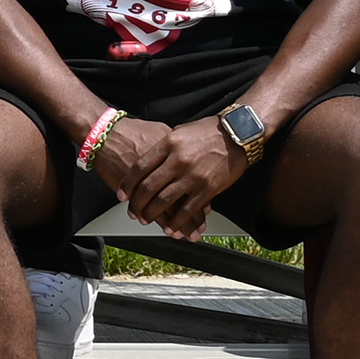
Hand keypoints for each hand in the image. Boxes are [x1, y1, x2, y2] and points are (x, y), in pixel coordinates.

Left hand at [115, 118, 246, 238]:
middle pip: (149, 187)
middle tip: (133, 211)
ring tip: (146, 219)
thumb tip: (147, 160)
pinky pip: (188, 209)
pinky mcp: (208, 188)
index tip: (123, 194)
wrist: (237, 134)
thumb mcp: (179, 132)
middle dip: (138, 203)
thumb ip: (163, 146)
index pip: (140, 167)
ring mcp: (193, 175)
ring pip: (165, 200)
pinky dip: (177, 221)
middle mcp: (178, 160)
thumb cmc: (207, 131)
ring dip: (153, 214)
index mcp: (168, 144)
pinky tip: (171, 227)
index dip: (128, 183)